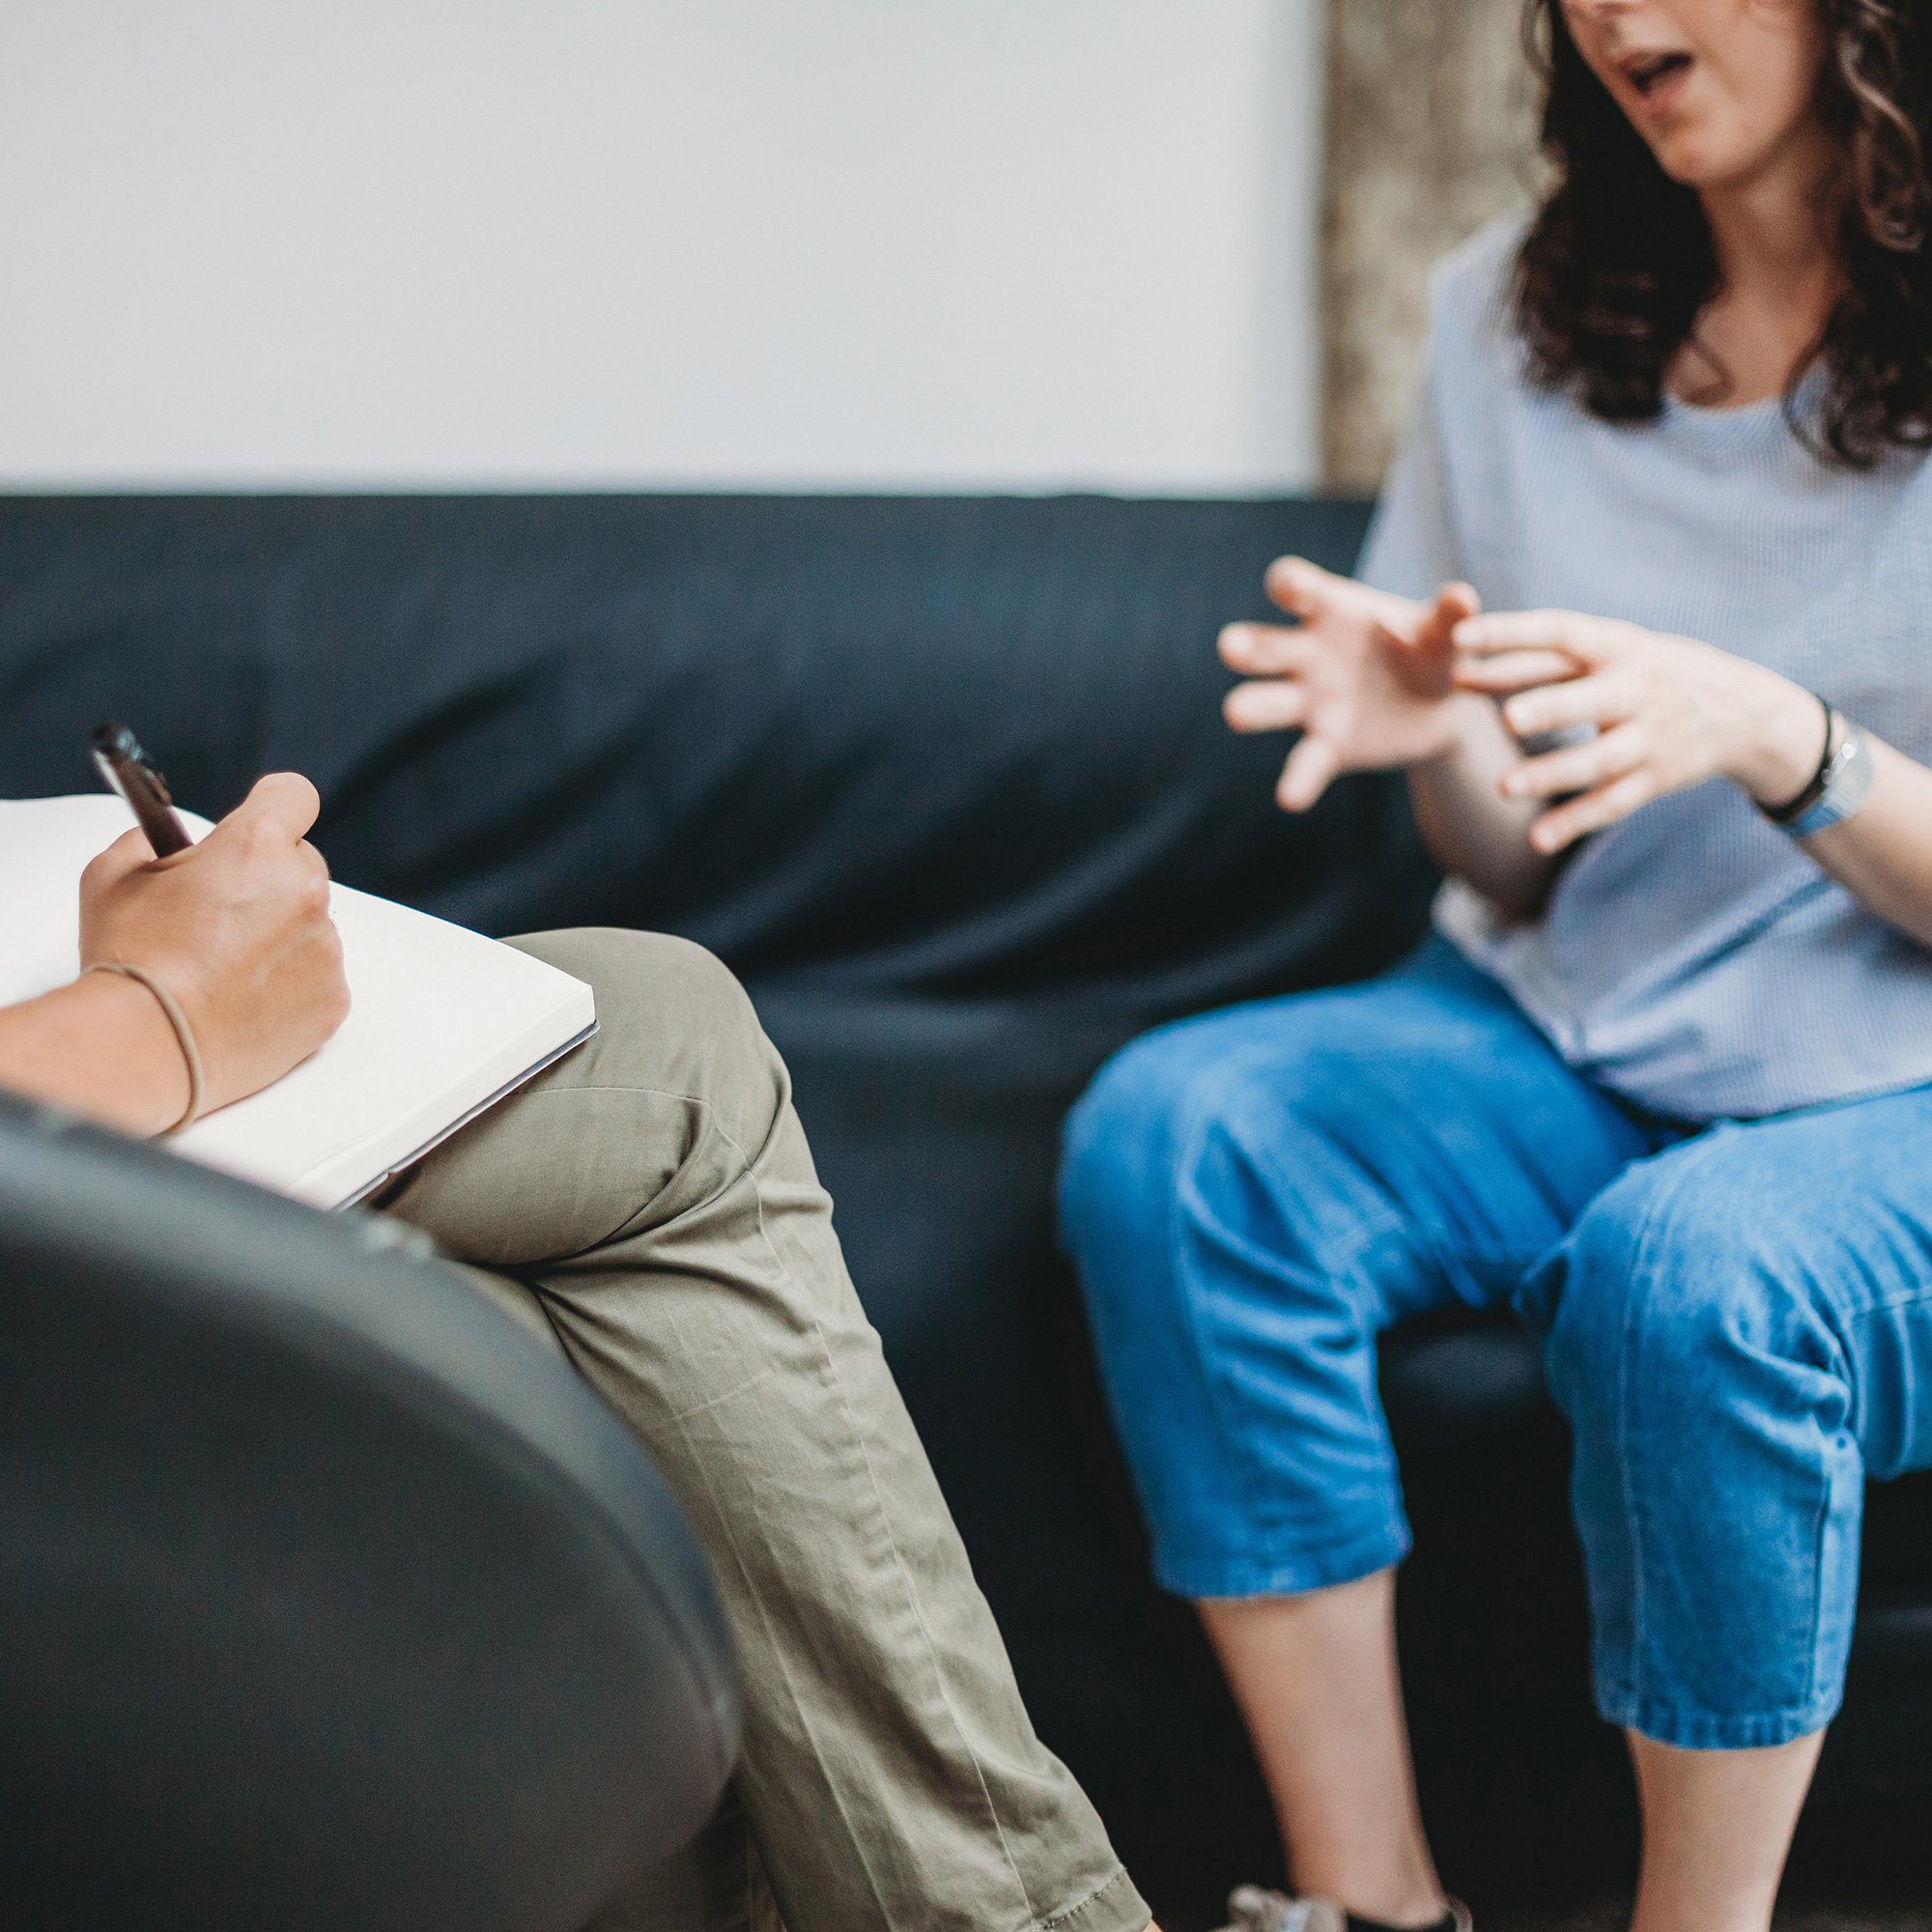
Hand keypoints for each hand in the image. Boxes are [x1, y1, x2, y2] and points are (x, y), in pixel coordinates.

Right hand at [80, 773, 351, 1114]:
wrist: (147, 1045)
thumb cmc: (131, 961)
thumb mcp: (113, 875)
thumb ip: (149, 840)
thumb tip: (165, 839)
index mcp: (256, 846)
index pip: (293, 796)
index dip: (272, 807)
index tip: (259, 821)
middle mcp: (304, 890)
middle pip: (301, 864)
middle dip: (267, 879)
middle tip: (219, 913)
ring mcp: (326, 947)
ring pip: (311, 923)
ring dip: (278, 934)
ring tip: (223, 967)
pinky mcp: (334, 997)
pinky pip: (317, 975)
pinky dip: (289, 983)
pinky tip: (243, 998)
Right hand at [1220, 557, 1483, 809]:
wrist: (1442, 708)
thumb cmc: (1431, 651)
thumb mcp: (1442, 633)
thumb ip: (1449, 618)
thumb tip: (1462, 597)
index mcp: (1330, 612)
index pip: (1297, 590)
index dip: (1289, 586)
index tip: (1288, 589)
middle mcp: (1307, 656)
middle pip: (1264, 646)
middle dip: (1245, 646)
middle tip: (1231, 647)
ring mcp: (1310, 703)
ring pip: (1267, 703)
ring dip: (1250, 706)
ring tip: (1236, 713)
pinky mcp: (1326, 747)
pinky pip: (1305, 764)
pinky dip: (1297, 781)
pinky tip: (1291, 799)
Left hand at [1451, 611, 1826, 852]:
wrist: (1742, 711)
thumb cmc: (1642, 671)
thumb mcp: (1603, 655)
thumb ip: (1530, 665)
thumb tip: (1456, 673)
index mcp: (1618, 646)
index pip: (1560, 632)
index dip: (1511, 633)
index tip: (1460, 637)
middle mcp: (1637, 690)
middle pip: (1591, 701)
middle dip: (1552, 709)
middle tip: (1510, 718)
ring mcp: (1650, 737)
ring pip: (1599, 761)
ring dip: (1552, 774)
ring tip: (1504, 786)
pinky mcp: (1656, 779)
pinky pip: (1613, 804)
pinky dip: (1577, 821)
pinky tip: (1539, 839)